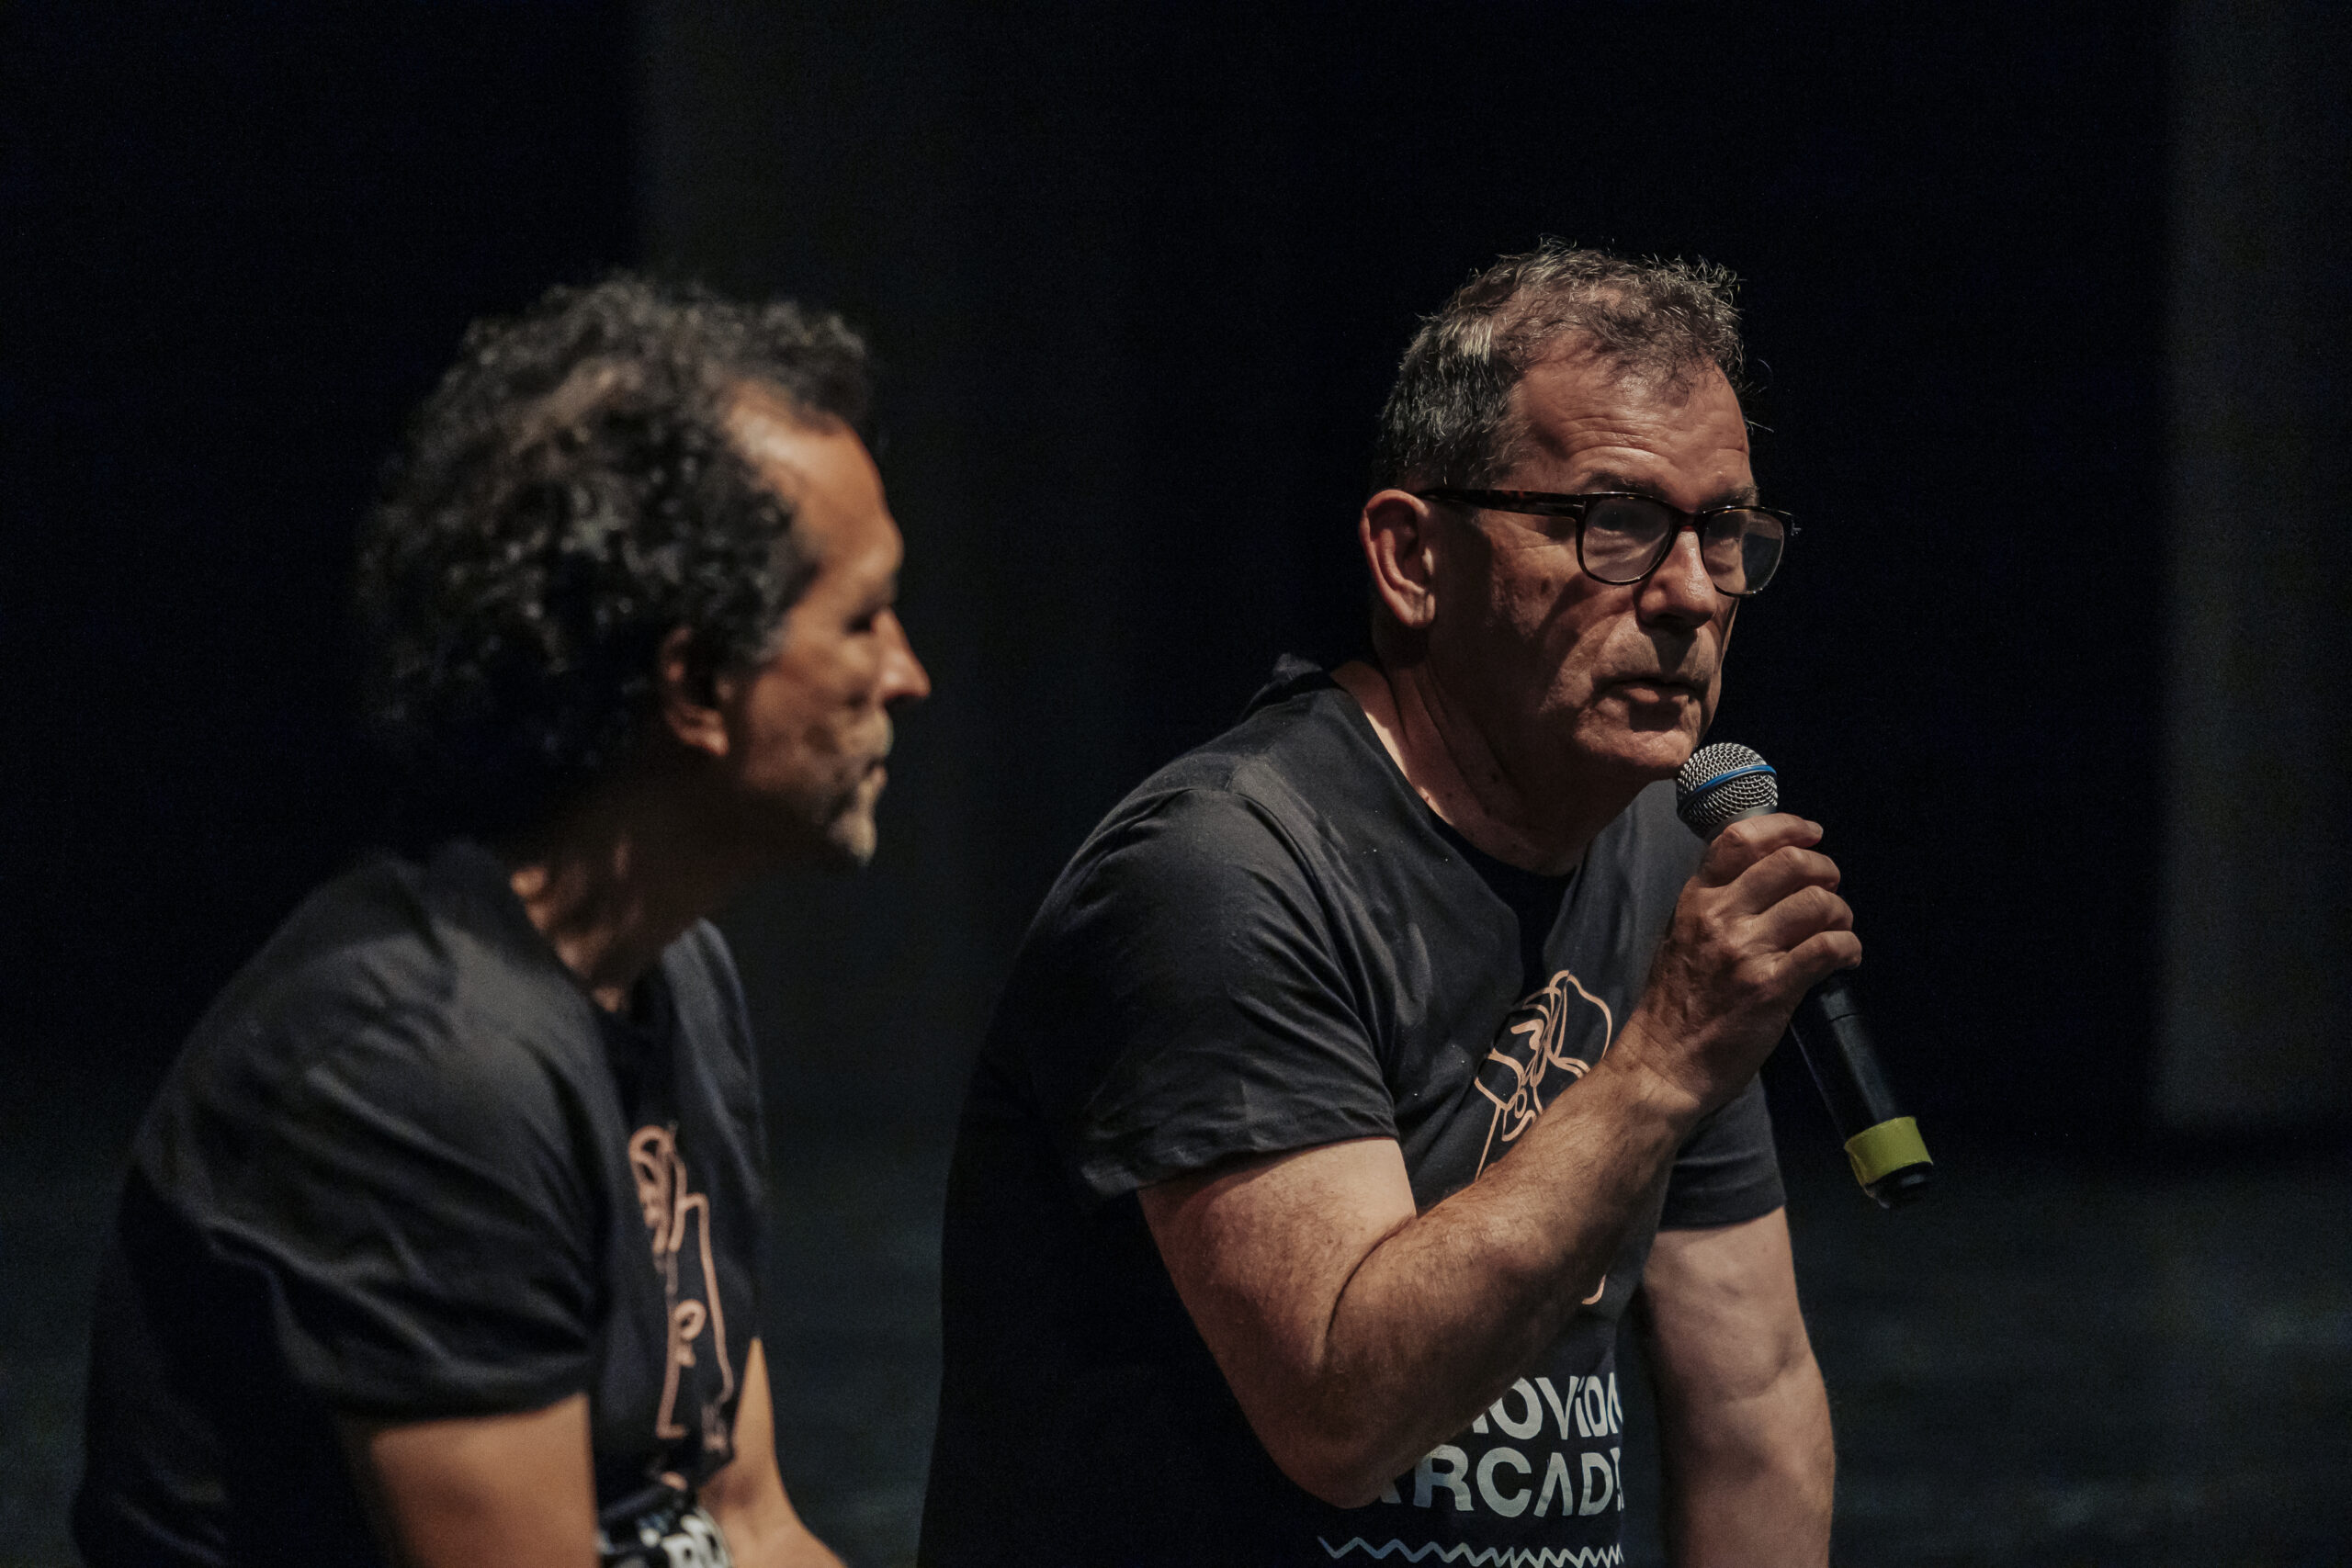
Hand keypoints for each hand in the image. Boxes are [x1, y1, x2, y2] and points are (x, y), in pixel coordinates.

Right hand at [1618, 813, 1859, 1109]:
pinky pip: (1828, 947)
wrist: (1664, 1062)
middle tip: (1830, 890)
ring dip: (1840, 914)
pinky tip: (1845, 958)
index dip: (1786, 827)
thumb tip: (1768, 874)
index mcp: (1696, 898)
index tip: (1811, 834)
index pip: (1740, 837)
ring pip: (1817, 903)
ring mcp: (1745, 950)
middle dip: (1825, 870)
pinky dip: (1848, 948)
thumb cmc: (1675, 1003)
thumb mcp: (1681, 934)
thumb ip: (1717, 901)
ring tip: (1838, 930)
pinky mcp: (1771, 986)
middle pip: (1790, 862)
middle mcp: (1719, 916)